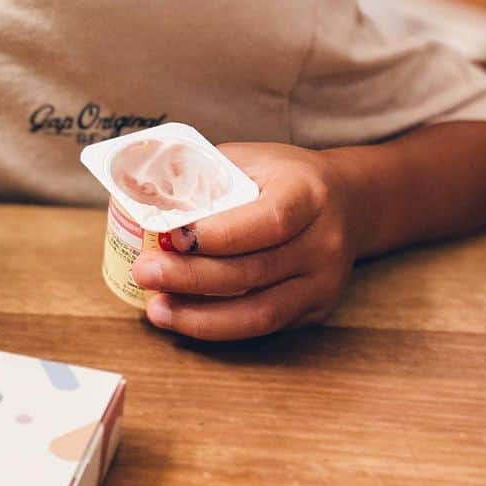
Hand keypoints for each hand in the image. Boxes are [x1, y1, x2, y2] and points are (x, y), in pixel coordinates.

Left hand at [130, 142, 356, 339]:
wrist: (347, 202)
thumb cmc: (282, 176)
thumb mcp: (250, 158)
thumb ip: (203, 173)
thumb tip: (139, 191)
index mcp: (307, 193)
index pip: (268, 220)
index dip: (219, 234)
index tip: (171, 235)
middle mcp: (323, 241)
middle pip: (255, 270)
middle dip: (192, 277)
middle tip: (145, 272)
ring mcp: (323, 282)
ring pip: (260, 312)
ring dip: (201, 316)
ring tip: (156, 309)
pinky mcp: (315, 310)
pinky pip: (264, 327)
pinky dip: (219, 327)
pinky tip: (183, 319)